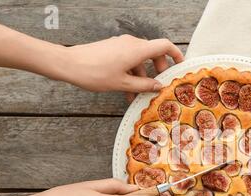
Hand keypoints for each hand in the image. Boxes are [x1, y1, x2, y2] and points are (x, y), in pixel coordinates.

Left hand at [62, 35, 183, 92]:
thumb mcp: (123, 84)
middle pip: (153, 54)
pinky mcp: (113, 50)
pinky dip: (131, 74)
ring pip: (139, 60)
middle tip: (158, 86)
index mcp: (137, 49)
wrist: (69, 65)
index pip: (164, 46)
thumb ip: (144, 85)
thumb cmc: (94, 73)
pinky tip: (127, 91)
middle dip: (158, 70)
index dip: (175, 54)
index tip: (180, 65)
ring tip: (138, 96)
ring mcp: (121, 46)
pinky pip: (128, 61)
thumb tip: (158, 86)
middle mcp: (131, 44)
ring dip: (142, 77)